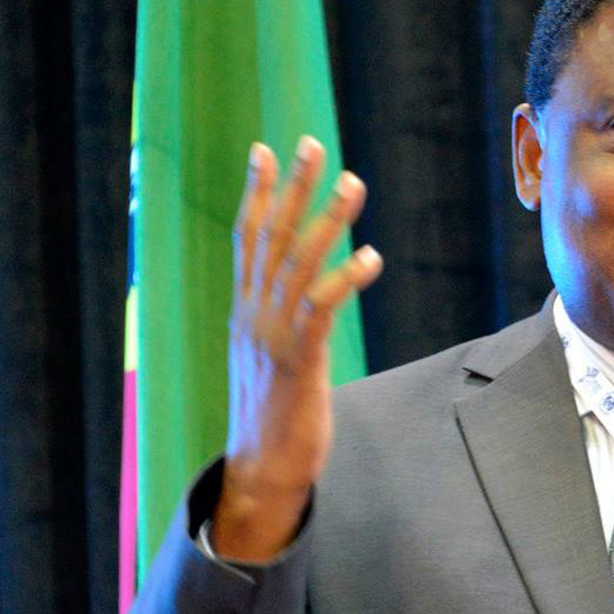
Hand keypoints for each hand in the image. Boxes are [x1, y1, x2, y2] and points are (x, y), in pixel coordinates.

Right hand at [216, 136, 382, 562]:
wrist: (260, 469)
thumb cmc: (272, 415)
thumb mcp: (268, 357)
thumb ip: (278, 321)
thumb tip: (297, 299)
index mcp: (245, 311)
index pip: (247, 239)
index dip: (257, 193)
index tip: (264, 150)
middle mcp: (253, 315)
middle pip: (272, 238)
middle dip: (292, 188)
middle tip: (312, 144)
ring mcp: (273, 336)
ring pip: (299, 264)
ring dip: (327, 220)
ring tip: (352, 182)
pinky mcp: (299, 362)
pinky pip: (321, 310)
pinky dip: (343, 279)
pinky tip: (369, 256)